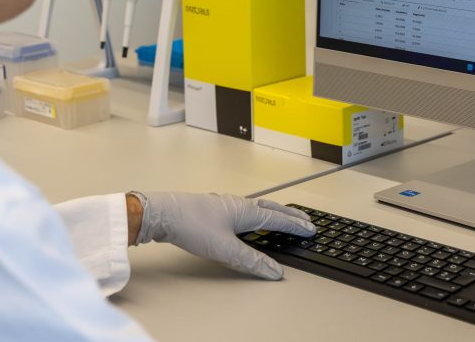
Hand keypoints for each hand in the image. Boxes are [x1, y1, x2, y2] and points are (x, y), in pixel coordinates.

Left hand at [130, 192, 315, 279]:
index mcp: (246, 211)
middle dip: (289, 216)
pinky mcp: (214, 208)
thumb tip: (274, 271)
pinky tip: (248, 221)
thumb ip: (252, 261)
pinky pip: (244, 209)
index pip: (278, 219)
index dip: (295, 226)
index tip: (310, 229)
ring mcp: (226, 204)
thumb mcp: (226, 249)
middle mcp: (239, 204)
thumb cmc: (192, 225)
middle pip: (271, 208)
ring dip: (273, 213)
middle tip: (304, 221)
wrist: (164, 213)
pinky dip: (256, 214)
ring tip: (282, 218)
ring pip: (257, 207)